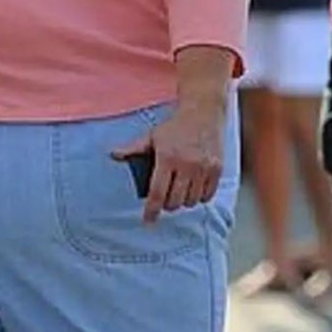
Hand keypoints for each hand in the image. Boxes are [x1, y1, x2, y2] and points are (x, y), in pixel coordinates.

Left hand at [112, 101, 225, 223]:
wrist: (203, 112)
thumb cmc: (175, 126)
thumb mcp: (152, 136)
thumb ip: (133, 148)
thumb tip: (114, 154)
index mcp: (167, 157)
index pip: (157, 193)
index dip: (152, 210)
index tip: (148, 220)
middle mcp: (187, 164)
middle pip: (175, 201)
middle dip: (168, 205)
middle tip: (165, 199)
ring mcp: (203, 167)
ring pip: (191, 201)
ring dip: (183, 201)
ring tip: (180, 192)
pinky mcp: (217, 169)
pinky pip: (207, 196)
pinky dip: (199, 197)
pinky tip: (194, 189)